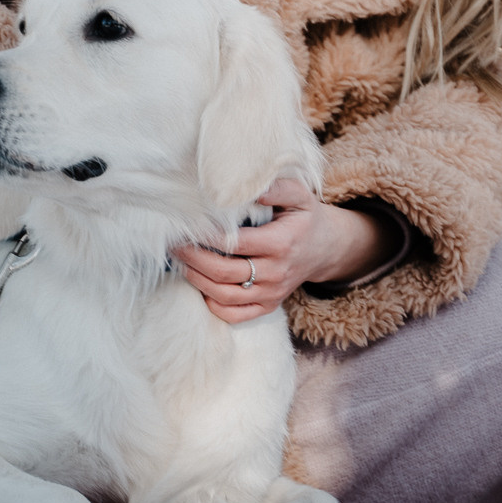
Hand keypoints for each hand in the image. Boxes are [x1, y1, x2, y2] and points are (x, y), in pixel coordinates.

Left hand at [173, 179, 393, 322]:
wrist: (325, 249)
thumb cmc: (305, 218)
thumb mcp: (300, 195)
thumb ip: (276, 187)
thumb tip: (248, 189)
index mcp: (281, 243)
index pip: (236, 244)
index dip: (209, 237)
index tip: (189, 227)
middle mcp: (276, 272)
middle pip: (224, 273)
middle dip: (194, 259)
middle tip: (176, 245)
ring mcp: (272, 293)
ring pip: (225, 295)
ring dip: (197, 281)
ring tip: (182, 263)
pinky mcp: (268, 305)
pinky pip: (235, 314)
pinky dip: (213, 304)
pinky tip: (201, 287)